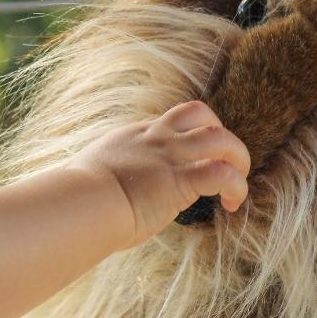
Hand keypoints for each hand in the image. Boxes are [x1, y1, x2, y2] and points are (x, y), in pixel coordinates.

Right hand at [65, 100, 250, 246]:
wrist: (80, 202)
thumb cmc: (78, 196)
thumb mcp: (92, 171)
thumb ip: (108, 172)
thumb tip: (104, 188)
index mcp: (135, 135)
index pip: (173, 120)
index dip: (190, 137)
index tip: (191, 165)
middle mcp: (156, 138)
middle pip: (202, 114)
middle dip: (221, 136)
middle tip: (223, 165)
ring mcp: (170, 156)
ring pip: (221, 138)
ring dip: (238, 158)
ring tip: (236, 183)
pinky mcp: (181, 179)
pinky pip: (224, 174)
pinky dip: (237, 187)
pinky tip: (231, 204)